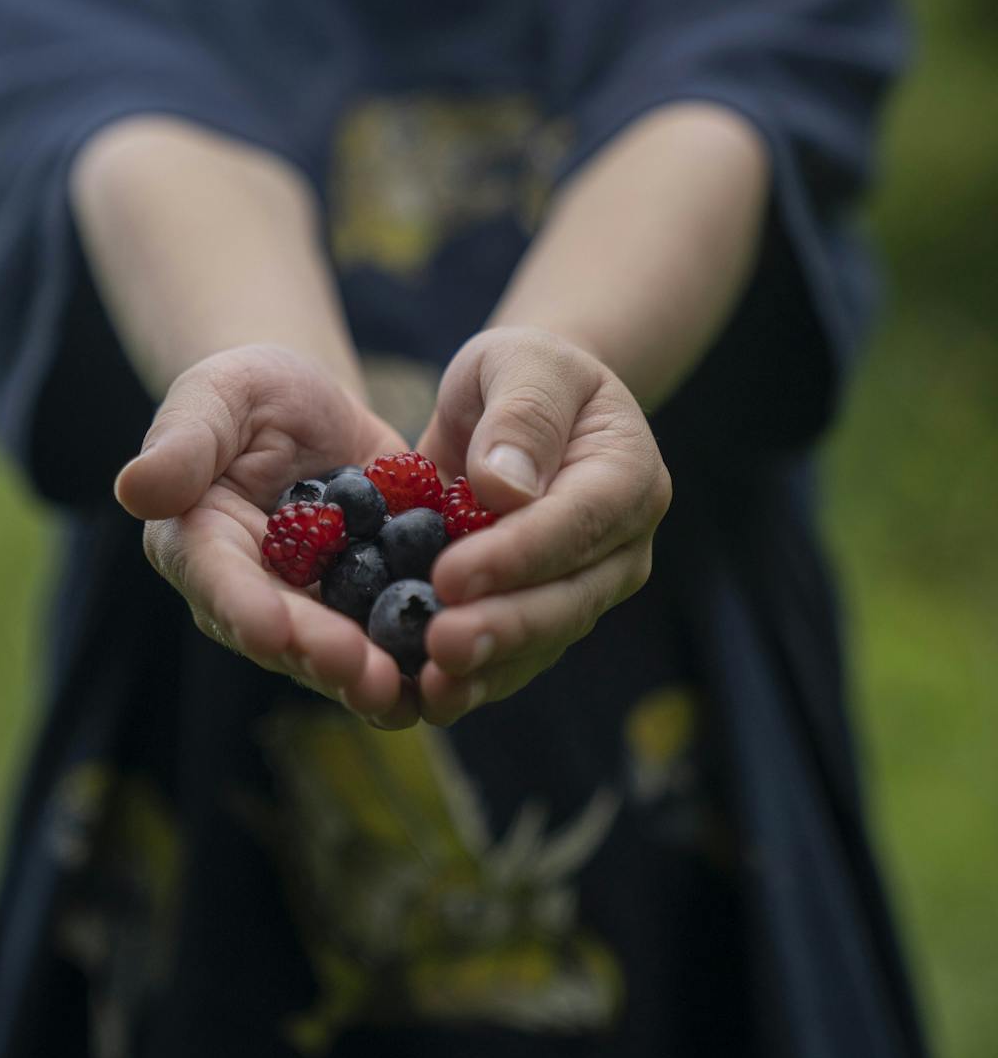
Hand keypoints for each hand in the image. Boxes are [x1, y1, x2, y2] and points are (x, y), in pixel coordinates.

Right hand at [113, 344, 418, 728]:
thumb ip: (184, 440)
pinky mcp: (370, 606)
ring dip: (376, 678)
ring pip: (340, 655)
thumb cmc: (250, 393)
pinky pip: (396, 636)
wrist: (315, 406)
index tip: (272, 629)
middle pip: (285, 636)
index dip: (244, 609)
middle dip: (323, 657)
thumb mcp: (219, 395)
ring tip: (414, 691)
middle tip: (365, 673)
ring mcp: (314, 608)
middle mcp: (253, 593)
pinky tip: (463, 662)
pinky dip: (427, 654)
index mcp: (200, 545)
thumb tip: (135, 487)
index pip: (218, 583)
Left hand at [415, 327, 671, 726]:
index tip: (451, 574)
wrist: (525, 402)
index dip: (516, 555)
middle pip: (568, 596)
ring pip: (545, 637)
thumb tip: (503, 487)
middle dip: (503, 626)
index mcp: (628, 473)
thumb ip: (520, 415)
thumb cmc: (526, 371)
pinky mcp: (549, 611)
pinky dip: (478, 678)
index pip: (578, 523)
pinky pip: (520, 654)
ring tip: (432, 687)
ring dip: (490, 666)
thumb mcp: (521, 361)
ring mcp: (591, 584)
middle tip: (440, 646)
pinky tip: (430, 696)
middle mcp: (624, 542)